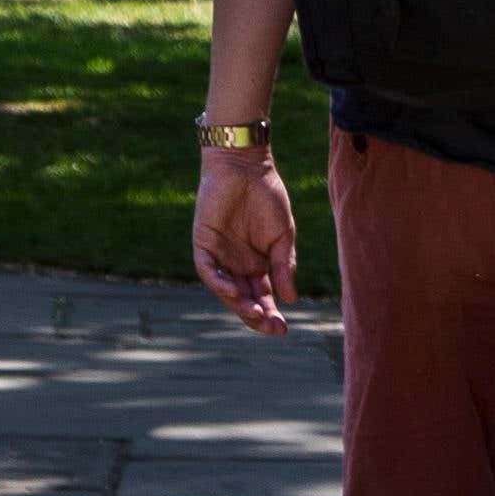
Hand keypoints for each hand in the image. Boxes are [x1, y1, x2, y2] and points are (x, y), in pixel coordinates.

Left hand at [194, 146, 298, 334]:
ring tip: (256, 313)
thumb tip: (290, 299)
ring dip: (239, 304)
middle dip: (257, 315)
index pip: (263, 296)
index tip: (284, 328)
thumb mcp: (283, 236)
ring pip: (225, 290)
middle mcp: (236, 264)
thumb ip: (285, 266)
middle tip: (272, 328)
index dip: (271, 313)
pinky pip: (208, 270)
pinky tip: (232, 292)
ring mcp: (219, 255)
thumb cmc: (268, 196)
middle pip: (244, 299)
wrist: (247, 167)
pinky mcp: (203, 244)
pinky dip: (218, 282)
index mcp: (257, 264)